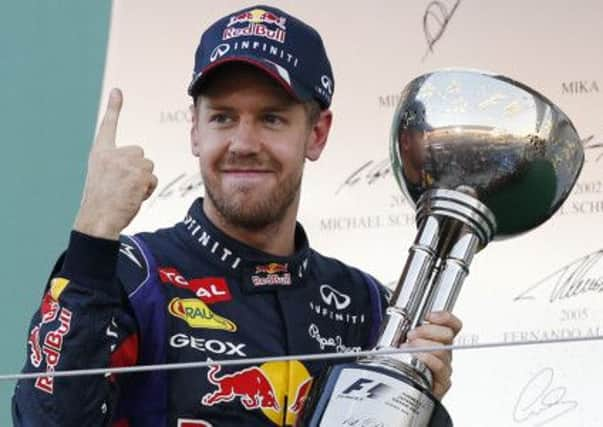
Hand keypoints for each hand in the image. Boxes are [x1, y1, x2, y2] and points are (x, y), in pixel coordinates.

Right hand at [74, 88, 157, 239]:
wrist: (98, 219)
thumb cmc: (101, 204)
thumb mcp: (103, 179)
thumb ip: (117, 168)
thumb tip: (140, 170)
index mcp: (100, 153)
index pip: (108, 126)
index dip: (114, 108)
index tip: (117, 91)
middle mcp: (112, 153)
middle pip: (140, 155)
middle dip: (138, 171)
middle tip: (123, 187)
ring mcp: (126, 161)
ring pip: (148, 167)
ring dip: (143, 181)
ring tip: (127, 193)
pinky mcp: (139, 171)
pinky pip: (153, 179)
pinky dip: (148, 190)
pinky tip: (133, 197)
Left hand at [405, 311, 461, 399]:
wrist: (402, 393)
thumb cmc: (403, 368)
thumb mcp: (403, 345)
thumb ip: (407, 332)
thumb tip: (399, 317)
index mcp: (438, 342)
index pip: (452, 325)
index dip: (444, 317)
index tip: (429, 315)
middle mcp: (445, 354)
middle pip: (447, 334)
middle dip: (427, 330)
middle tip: (411, 334)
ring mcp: (445, 368)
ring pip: (443, 350)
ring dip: (423, 345)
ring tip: (408, 347)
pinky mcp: (443, 382)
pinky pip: (440, 367)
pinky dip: (427, 359)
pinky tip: (416, 358)